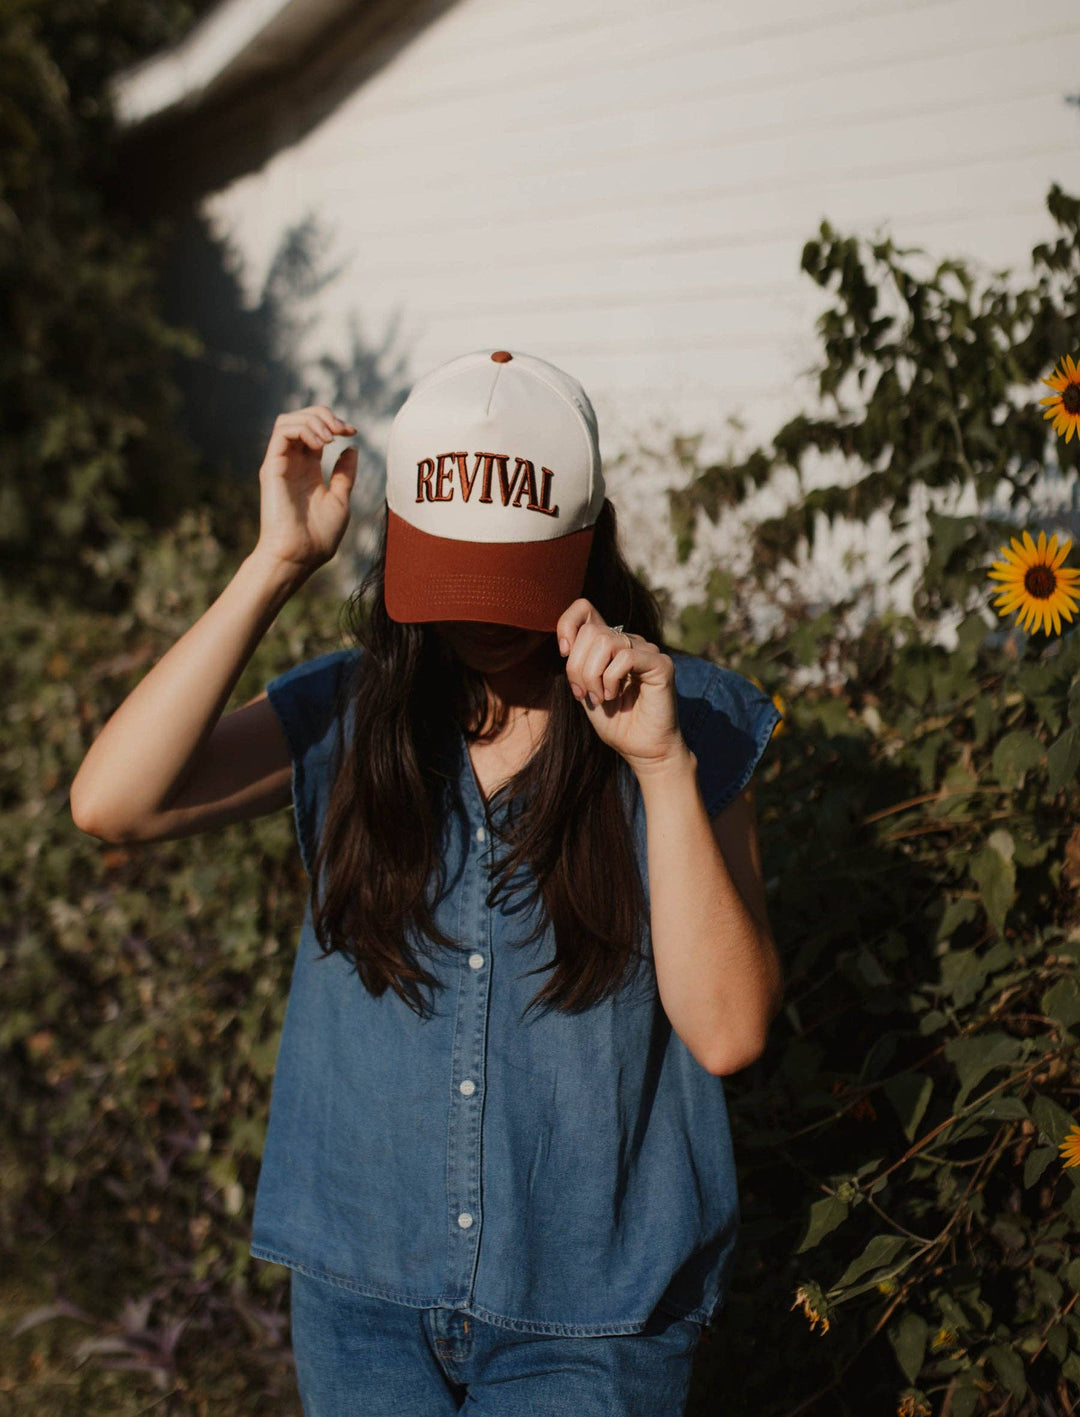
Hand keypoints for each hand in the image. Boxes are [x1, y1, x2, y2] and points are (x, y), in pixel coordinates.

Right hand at [253, 405, 358, 575]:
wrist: (299, 555)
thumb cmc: (318, 536)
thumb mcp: (340, 500)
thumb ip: (344, 474)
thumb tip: (350, 448)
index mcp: (309, 470)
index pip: (316, 431)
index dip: (335, 424)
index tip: (352, 432)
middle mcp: (293, 463)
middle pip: (301, 419)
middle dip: (325, 415)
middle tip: (343, 430)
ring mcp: (281, 463)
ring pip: (289, 420)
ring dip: (314, 420)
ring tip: (330, 437)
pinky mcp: (272, 467)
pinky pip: (282, 432)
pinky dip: (303, 429)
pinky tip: (320, 444)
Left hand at [556, 598, 689, 774]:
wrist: (641, 749)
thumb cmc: (615, 722)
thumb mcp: (584, 688)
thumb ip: (577, 662)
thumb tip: (566, 643)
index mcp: (609, 643)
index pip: (584, 609)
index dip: (567, 625)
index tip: (563, 653)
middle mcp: (629, 641)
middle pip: (590, 632)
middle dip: (577, 667)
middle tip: (585, 693)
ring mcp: (647, 650)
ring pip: (605, 642)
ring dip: (593, 675)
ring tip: (600, 697)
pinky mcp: (660, 664)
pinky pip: (625, 657)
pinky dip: (611, 679)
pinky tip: (614, 696)